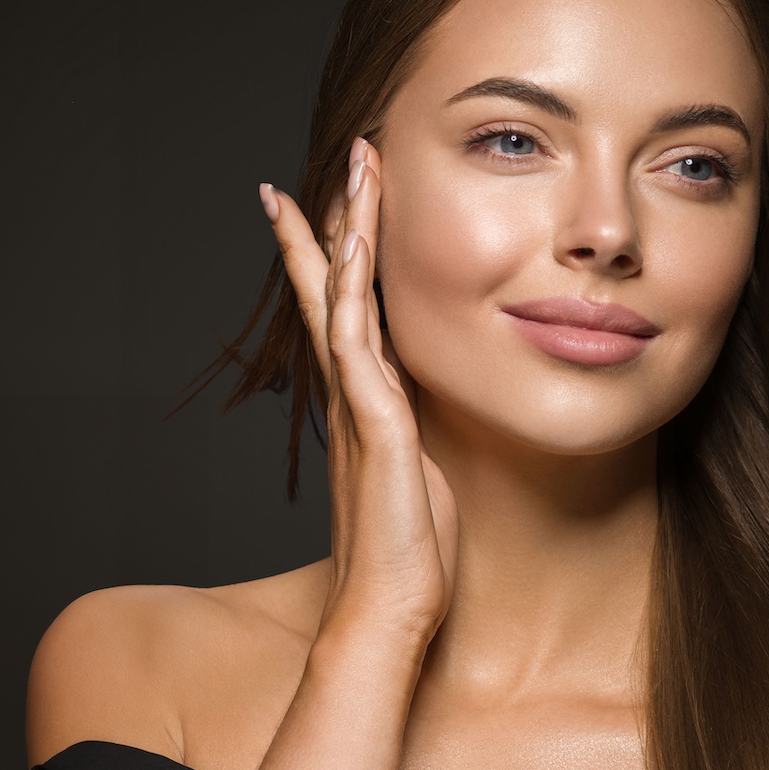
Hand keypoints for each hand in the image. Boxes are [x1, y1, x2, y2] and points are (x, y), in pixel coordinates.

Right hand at [261, 138, 457, 642]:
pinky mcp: (375, 423)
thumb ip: (422, 437)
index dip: (340, 257)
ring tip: (347, 172)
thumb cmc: (415, 552)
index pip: (349, 311)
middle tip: (334, 161)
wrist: (391, 608)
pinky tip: (353, 244)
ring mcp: (359, 404)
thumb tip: (434, 420)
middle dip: (334, 222)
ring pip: (342, 297)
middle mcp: (355, 393)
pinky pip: (357, 342)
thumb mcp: (427, 473)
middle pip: (335, 288)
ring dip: (345, 230)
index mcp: (371, 401)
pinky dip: (350, 289)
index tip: (334, 206)